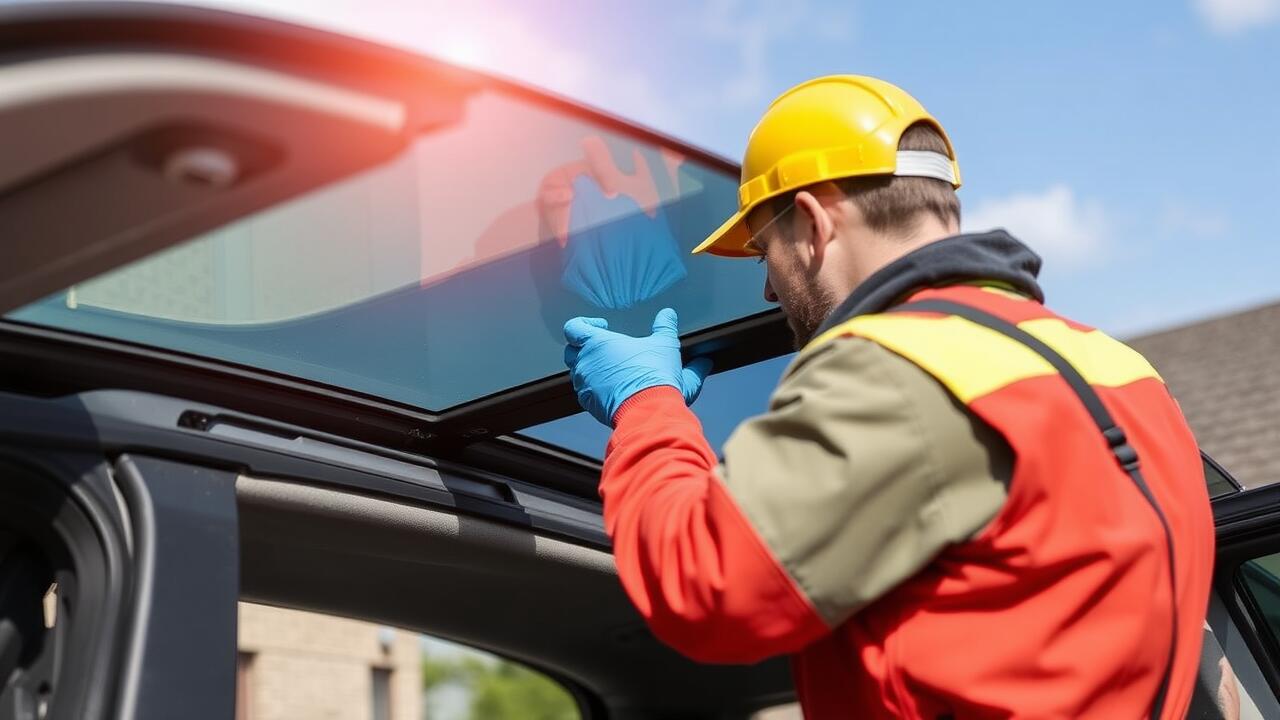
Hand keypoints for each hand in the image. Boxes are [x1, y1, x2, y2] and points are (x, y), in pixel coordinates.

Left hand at [563, 308, 711, 426]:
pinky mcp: (590, 405)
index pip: (573, 327)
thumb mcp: (665, 344)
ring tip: (612, 370)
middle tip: (606, 349)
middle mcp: (585, 363)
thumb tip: (667, 314)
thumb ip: (664, 326)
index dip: (585, 323)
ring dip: (591, 369)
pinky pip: (585, 393)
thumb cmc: (653, 375)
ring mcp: (584, 386)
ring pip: (578, 373)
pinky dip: (595, 389)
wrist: (649, 410)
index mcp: (597, 343)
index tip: (603, 326)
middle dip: (584, 347)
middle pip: (571, 351)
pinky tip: (614, 389)